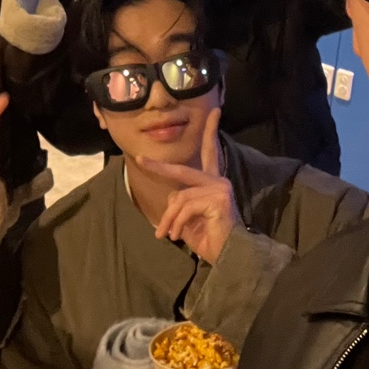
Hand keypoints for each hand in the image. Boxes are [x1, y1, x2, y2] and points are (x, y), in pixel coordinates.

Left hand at [135, 109, 237, 263]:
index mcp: (212, 183)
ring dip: (169, 219)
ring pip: (179, 197)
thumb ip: (180, 202)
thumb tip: (172, 196)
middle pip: (183, 170)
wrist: (228, 257)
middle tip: (140, 159)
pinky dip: (177, 223)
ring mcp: (220, 188)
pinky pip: (185, 207)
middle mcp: (218, 181)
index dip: (211, 131)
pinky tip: (178, 236)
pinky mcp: (218, 198)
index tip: (215, 112)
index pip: (211, 152)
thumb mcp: (187, 218)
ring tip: (166, 235)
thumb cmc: (209, 239)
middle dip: (158, 166)